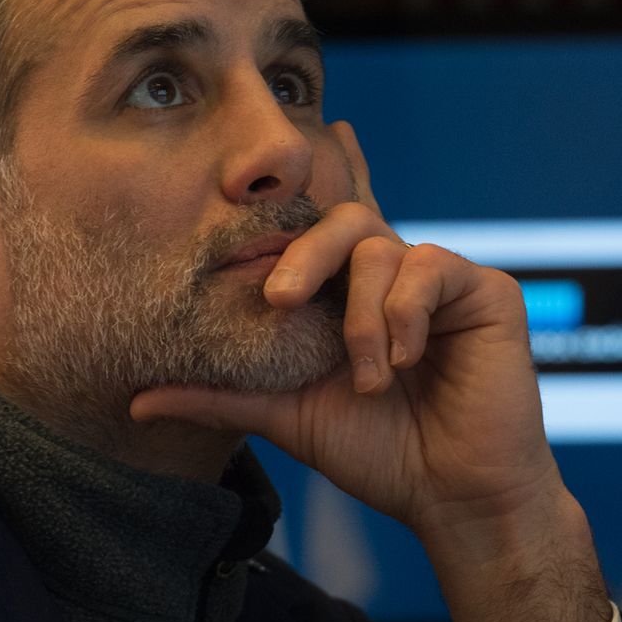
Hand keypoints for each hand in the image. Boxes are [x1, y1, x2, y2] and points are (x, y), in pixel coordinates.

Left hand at [130, 122, 611, 621]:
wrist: (452, 497)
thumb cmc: (381, 454)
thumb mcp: (288, 416)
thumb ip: (222, 396)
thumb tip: (136, 400)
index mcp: (355, 295)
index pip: (338, 226)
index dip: (341, 168)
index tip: (332, 124)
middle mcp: (397, 277)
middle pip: (343, 223)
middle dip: (303, 255)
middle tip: (279, 299)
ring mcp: (442, 282)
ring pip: (381, 248)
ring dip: (361, 317)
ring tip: (368, 377)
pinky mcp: (485, 292)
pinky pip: (431, 269)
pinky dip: (406, 312)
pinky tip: (405, 357)